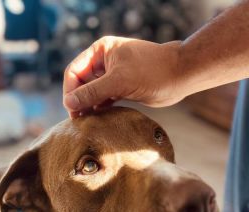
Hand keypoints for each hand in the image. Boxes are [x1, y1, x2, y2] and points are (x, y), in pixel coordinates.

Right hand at [63, 36, 185, 117]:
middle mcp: (104, 62)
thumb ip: (93, 92)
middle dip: (79, 101)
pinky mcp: (121, 89)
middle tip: (78, 121)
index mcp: (100, 51)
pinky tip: (99, 120)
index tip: (72, 110)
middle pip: (81, 84)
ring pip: (93, 94)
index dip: (70, 91)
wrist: (179, 76)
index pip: (74, 71)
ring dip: (89, 107)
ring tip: (87, 123)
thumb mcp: (119, 81)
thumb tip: (69, 103)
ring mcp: (113, 76)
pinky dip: (100, 110)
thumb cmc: (152, 71)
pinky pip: (104, 100)